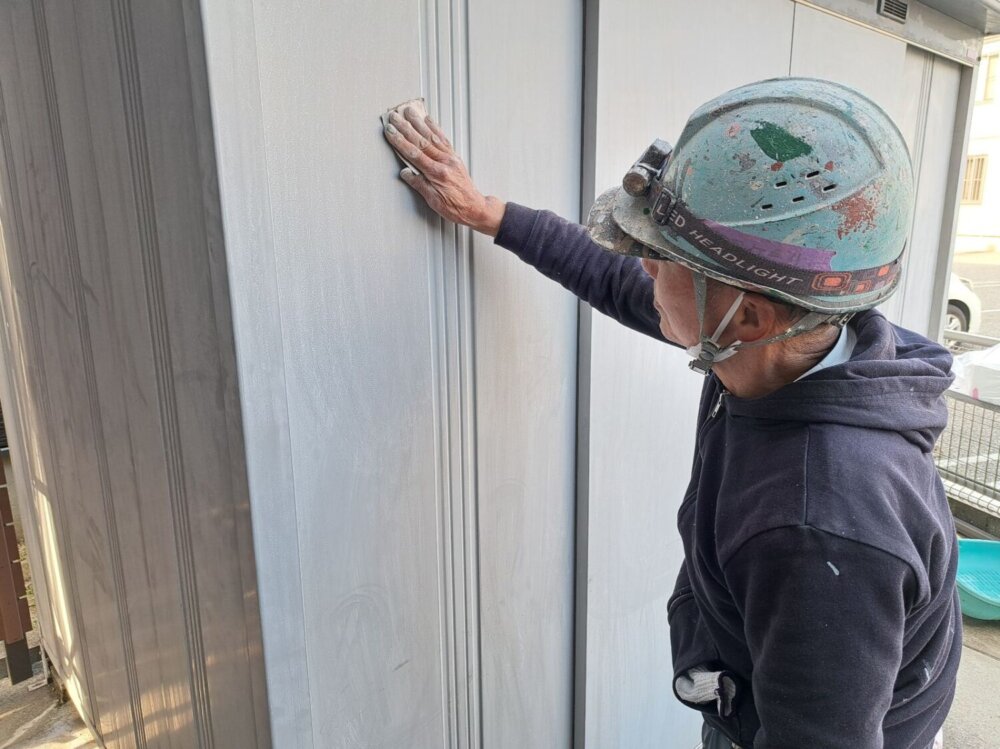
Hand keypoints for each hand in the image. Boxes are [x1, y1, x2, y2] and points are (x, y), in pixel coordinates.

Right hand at [384, 107, 505, 235]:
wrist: (474, 207)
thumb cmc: (455, 207)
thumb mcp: (433, 201)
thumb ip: (419, 184)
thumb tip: (405, 173)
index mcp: (437, 173)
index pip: (414, 153)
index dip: (400, 141)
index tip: (390, 131)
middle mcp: (445, 162)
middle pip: (421, 141)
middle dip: (405, 128)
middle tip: (394, 117)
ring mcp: (450, 158)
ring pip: (432, 136)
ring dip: (419, 123)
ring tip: (409, 112)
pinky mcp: (454, 157)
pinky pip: (443, 139)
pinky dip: (435, 128)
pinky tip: (428, 121)